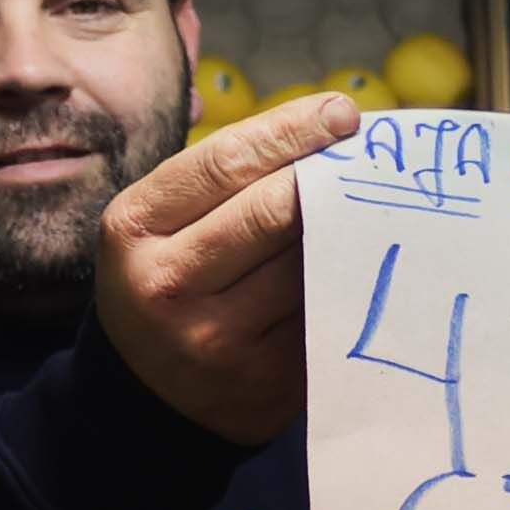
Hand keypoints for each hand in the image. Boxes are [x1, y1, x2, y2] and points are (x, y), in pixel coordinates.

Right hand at [94, 92, 361, 442]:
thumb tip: (327, 126)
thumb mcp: (163, 224)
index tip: (342, 113)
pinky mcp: (264, 378)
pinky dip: (347, 283)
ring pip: (306, 263)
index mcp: (136, 225)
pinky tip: (362, 264)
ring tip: (373, 206)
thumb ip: (227, 180)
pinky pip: (323, 312)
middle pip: (272, 210)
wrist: (147, 396)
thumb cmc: (168, 280)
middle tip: (373, 156)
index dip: (292, 130)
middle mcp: (166, 282)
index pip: (227, 162)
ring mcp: (216, 337)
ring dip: (345, 230)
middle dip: (330, 177)